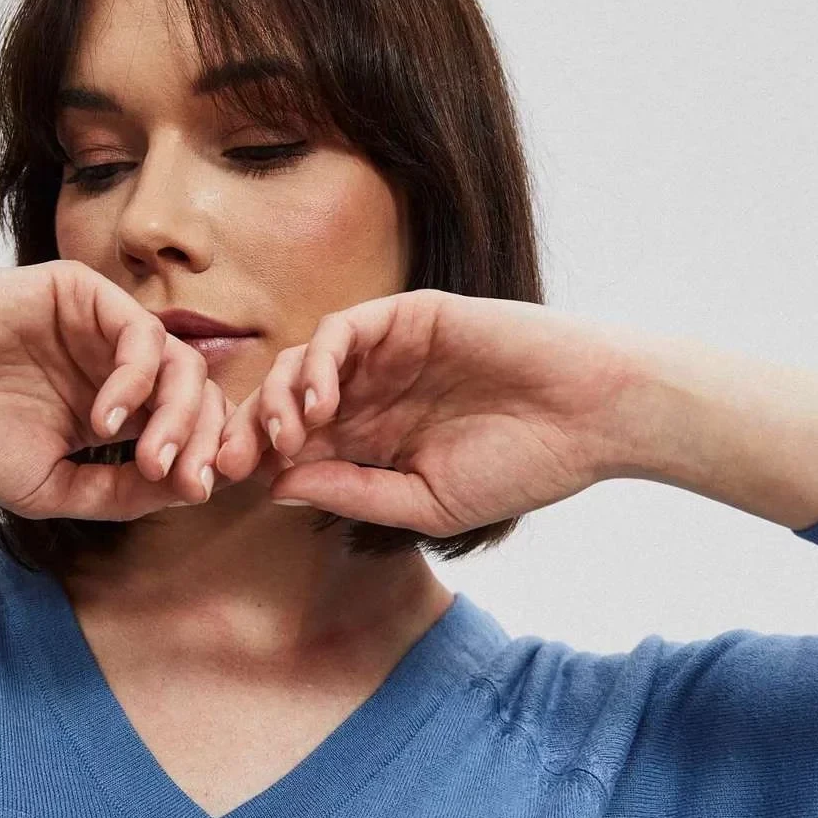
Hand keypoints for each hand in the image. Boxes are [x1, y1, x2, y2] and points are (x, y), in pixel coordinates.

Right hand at [0, 260, 231, 517]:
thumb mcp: (53, 488)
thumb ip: (122, 493)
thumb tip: (196, 489)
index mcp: (114, 412)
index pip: (187, 428)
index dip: (205, 457)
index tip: (197, 491)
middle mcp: (114, 367)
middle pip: (197, 395)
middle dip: (204, 440)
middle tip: (187, 479)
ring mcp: (100, 330)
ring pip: (181, 362)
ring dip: (179, 416)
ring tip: (148, 458)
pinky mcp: (81, 294)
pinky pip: (139, 331)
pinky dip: (137, 379)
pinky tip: (104, 418)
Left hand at [213, 288, 627, 535]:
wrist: (591, 416)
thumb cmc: (523, 467)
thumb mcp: (425, 501)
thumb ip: (352, 493)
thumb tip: (275, 488)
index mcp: (377, 441)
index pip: (298, 446)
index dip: (258, 462)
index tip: (226, 487)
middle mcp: (376, 392)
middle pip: (288, 403)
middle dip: (251, 430)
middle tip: (229, 461)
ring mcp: (390, 352)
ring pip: (306, 363)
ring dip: (283, 399)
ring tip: (289, 436)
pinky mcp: (410, 315)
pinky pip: (344, 329)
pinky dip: (321, 360)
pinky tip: (322, 402)